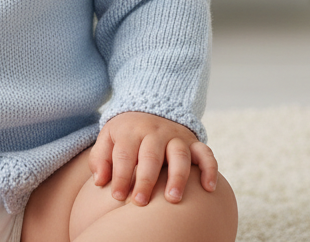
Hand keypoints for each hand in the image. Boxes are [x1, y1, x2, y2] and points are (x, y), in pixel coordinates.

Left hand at [89, 112, 217, 205]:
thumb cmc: (126, 132)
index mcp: (130, 131)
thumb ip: (100, 158)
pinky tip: (208, 188)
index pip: (124, 154)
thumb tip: (100, 181)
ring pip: (179, 155)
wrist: (150, 107)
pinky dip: (209, 169)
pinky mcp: (193, 141)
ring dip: (177, 177)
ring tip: (172, 199)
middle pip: (150, 156)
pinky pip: (205, 153)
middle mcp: (154, 132)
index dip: (119, 176)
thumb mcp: (108, 137)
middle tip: (140, 202)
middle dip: (145, 180)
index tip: (117, 196)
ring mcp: (176, 136)